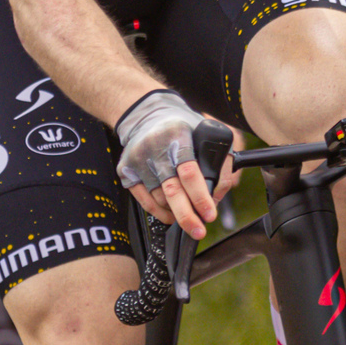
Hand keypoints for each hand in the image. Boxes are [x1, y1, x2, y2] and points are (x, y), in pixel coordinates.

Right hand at [114, 88, 235, 237]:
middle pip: (172, 190)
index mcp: (177, 135)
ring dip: (176, 212)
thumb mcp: (205, 132)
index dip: (201, 197)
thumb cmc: (180, 126)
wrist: (145, 114)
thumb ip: (219, 161)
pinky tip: (171, 215)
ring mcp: (138, 160)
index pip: (190, 172)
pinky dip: (159, 212)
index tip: (209, 214)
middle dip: (187, 216)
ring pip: (160, 199)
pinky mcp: (126, 171)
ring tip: (188, 215)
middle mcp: (154, 148)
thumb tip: (218, 195)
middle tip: (199, 230)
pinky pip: (144, 201)